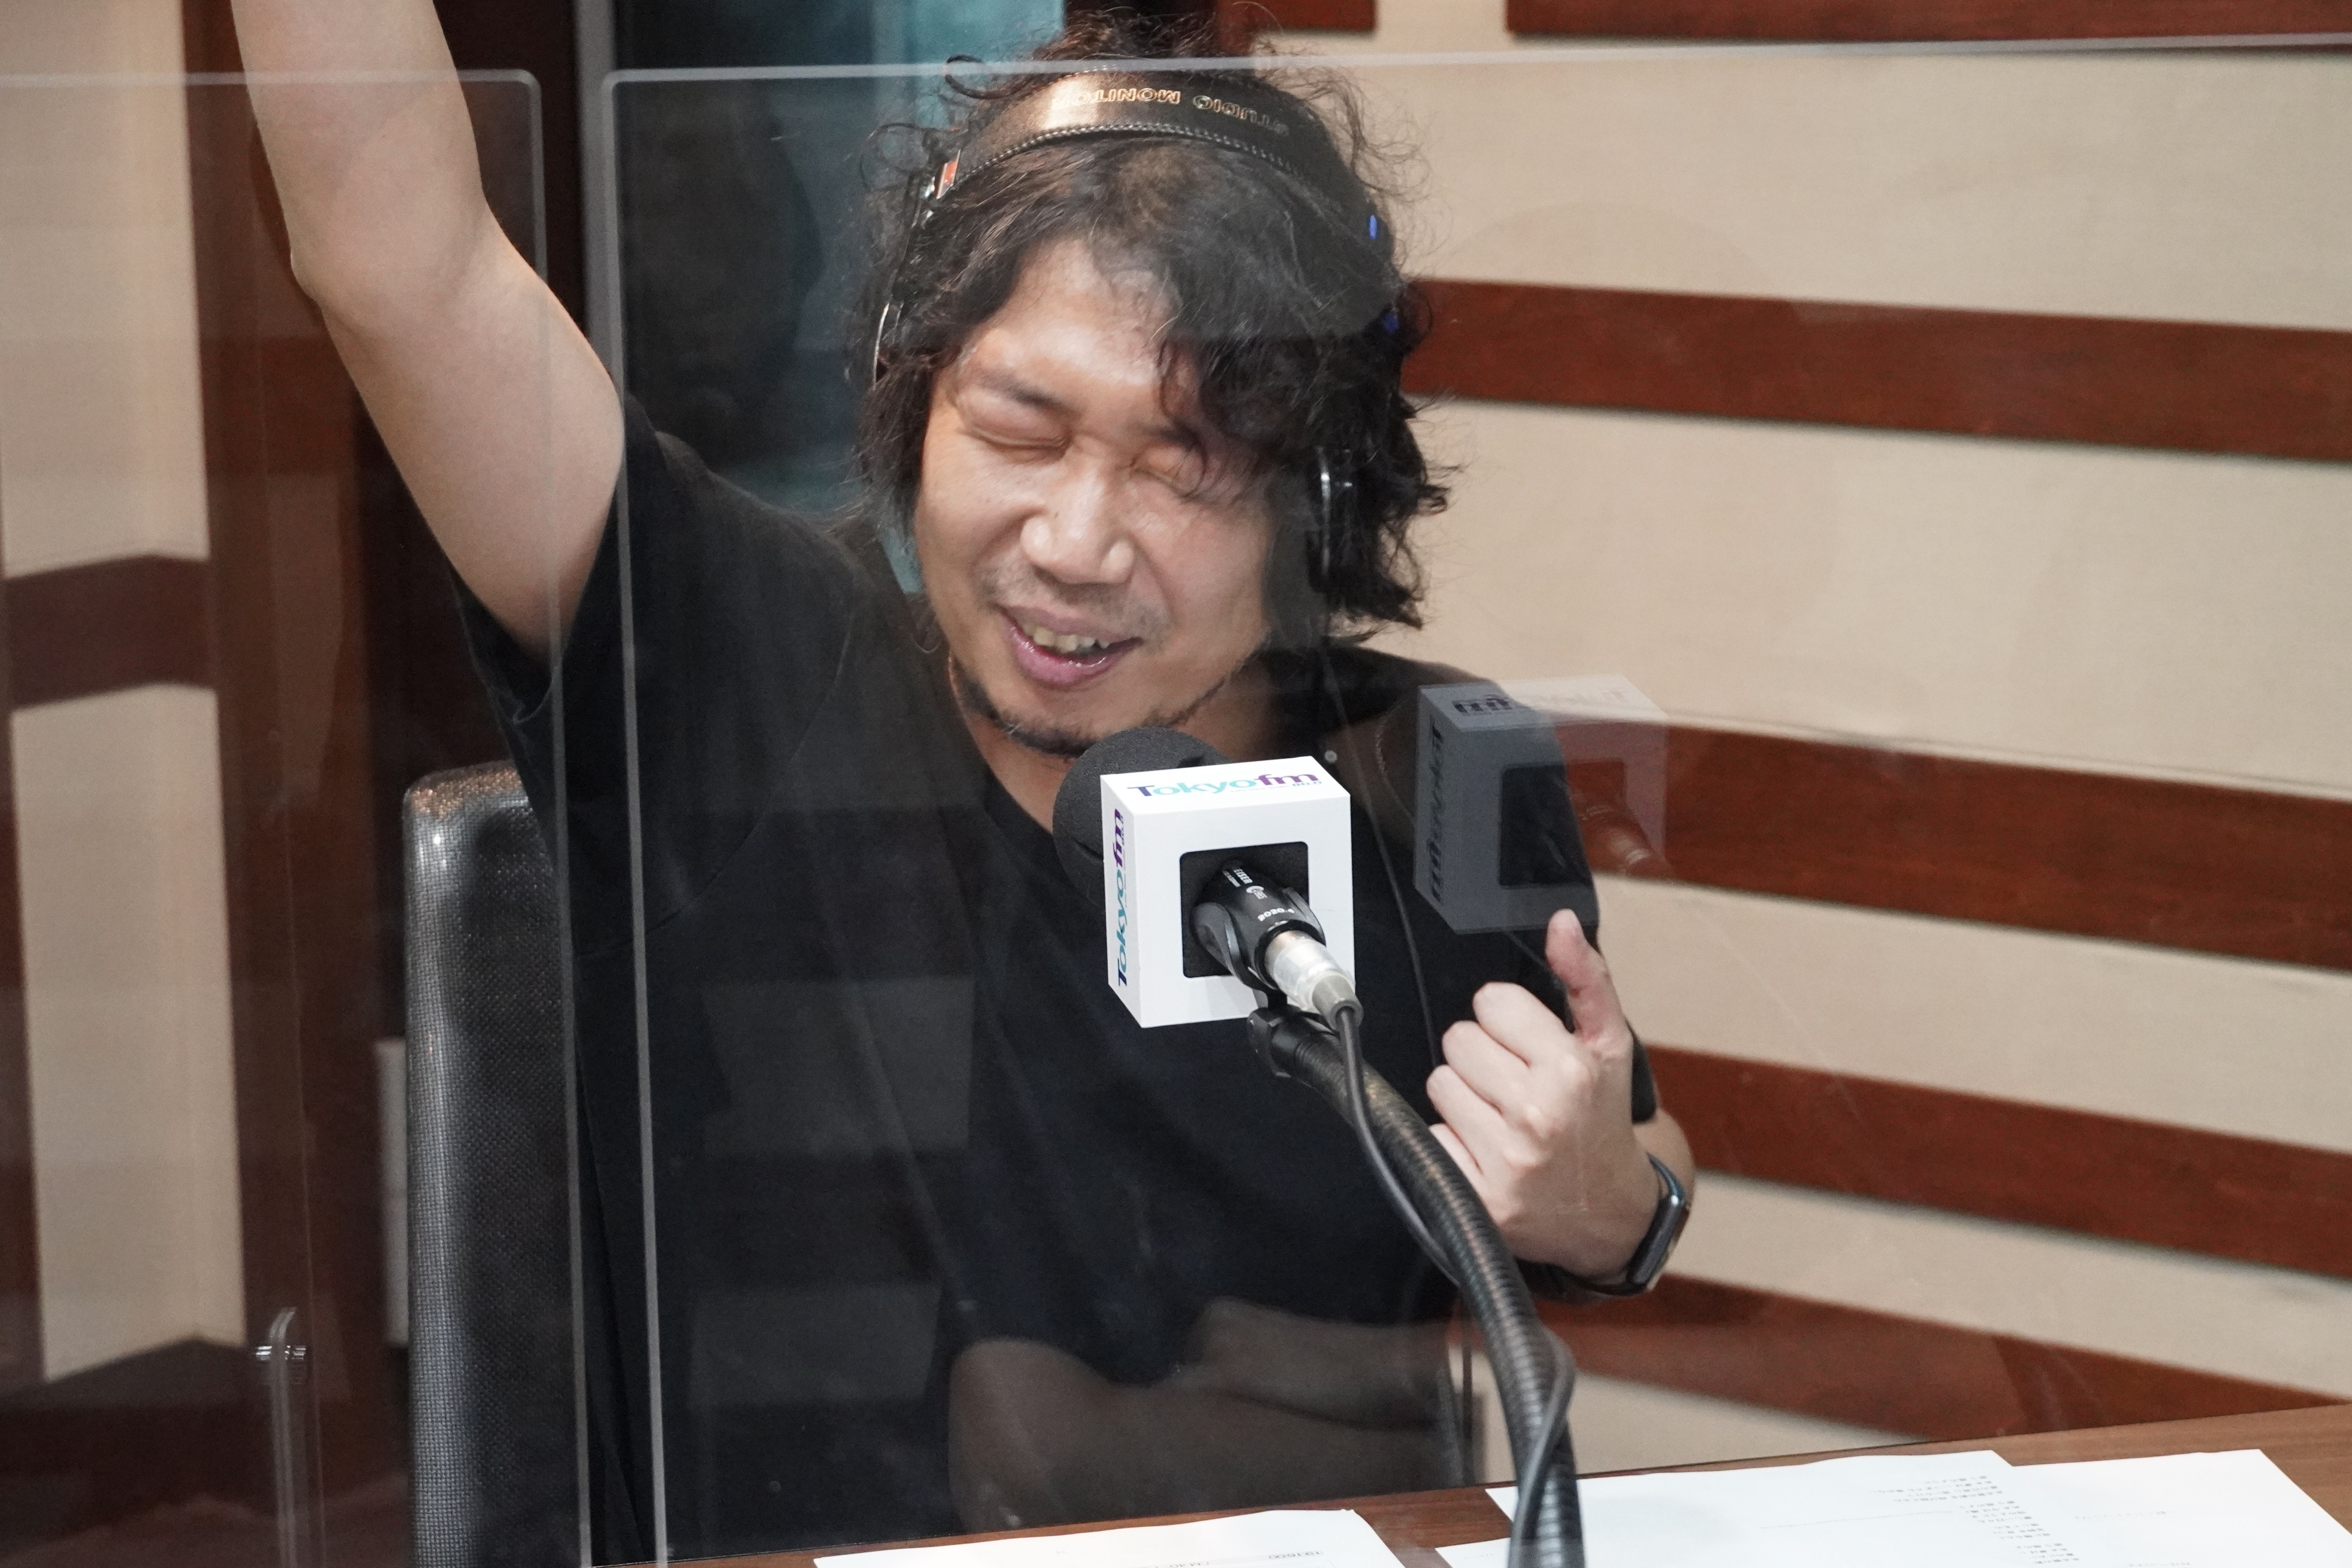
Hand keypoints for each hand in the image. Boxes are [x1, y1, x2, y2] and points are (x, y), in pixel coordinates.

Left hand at [1426, 908, 1662, 1276]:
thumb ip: (1586, 978)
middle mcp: (1537, 1115)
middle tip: (1514, 1085)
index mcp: (1570, 1071)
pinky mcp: (1477, 1197)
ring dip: (1464, 1096)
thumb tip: (1561, 923)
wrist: (1610, 1214)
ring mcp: (1505, 1160)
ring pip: (1440, 1084)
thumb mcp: (1609, 1046)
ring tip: (1501, 1117)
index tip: (1527, 1045)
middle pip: (1459, 1040)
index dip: (1507, 1020)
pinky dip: (1452, 1141)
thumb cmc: (1603, 1123)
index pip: (1491, 1001)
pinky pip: (1431, 1135)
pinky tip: (1487, 1150)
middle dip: (1484, 1057)